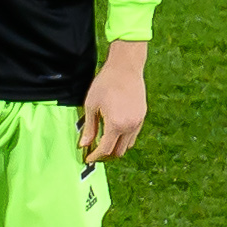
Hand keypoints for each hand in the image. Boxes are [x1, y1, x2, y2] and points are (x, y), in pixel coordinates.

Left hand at [79, 41, 148, 164]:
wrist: (125, 68)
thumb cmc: (105, 84)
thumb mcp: (91, 106)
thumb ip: (89, 128)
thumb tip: (84, 145)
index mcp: (116, 125)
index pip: (105, 149)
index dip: (95, 157)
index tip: (87, 159)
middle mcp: (130, 126)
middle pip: (118, 151)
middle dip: (105, 155)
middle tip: (94, 152)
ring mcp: (138, 121)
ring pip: (128, 145)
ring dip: (116, 147)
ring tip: (103, 142)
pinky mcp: (142, 116)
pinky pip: (134, 135)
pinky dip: (124, 139)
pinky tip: (114, 132)